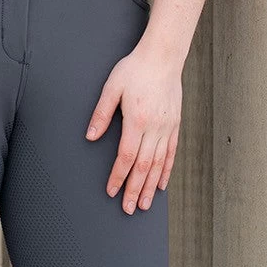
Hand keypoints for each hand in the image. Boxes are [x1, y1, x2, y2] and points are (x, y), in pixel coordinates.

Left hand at [84, 42, 181, 212]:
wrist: (162, 57)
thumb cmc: (135, 69)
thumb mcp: (112, 87)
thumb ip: (101, 113)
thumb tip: (90, 136)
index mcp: (136, 121)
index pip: (126, 157)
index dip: (118, 177)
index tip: (111, 191)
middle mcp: (154, 128)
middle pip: (143, 166)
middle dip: (135, 190)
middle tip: (129, 209)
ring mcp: (167, 128)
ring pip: (159, 164)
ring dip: (151, 186)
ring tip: (145, 204)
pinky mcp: (175, 125)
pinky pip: (172, 153)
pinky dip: (166, 171)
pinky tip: (162, 184)